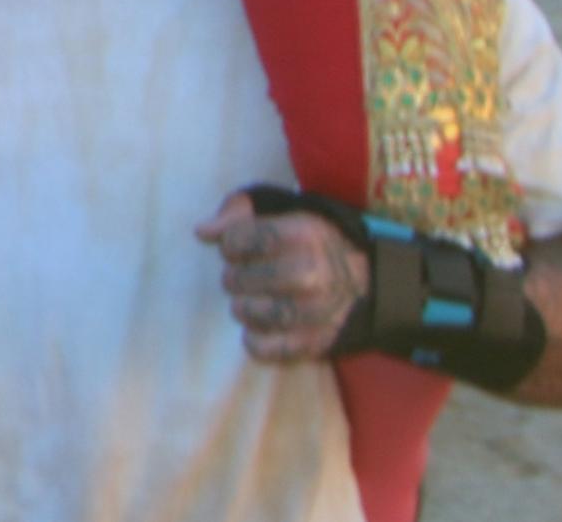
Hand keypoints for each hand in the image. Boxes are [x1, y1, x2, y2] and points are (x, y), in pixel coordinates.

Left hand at [196, 196, 362, 363]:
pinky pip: (268, 348)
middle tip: (239, 278)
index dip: (229, 245)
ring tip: (246, 301)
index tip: (235, 250)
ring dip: (241, 307)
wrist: (359, 283)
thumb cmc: (304, 242)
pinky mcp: (313, 342)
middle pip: (244, 278)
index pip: (244, 239)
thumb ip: (237, 212)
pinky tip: (255, 327)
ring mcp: (315, 311)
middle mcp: (313, 273)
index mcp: (305, 234)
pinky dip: (254, 340)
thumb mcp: (278, 213)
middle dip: (233, 277)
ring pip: (254, 314)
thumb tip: (202, 232)